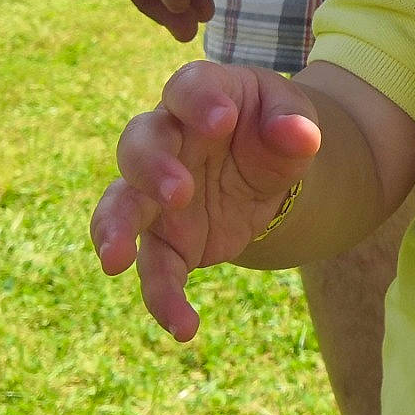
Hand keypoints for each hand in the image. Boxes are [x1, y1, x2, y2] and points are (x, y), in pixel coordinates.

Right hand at [91, 60, 321, 340]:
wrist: (271, 169)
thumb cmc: (274, 126)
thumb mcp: (292, 117)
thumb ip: (293, 124)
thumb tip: (301, 136)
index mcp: (201, 97)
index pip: (188, 88)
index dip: (200, 102)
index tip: (222, 120)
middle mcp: (167, 140)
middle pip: (139, 145)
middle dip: (151, 169)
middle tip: (178, 193)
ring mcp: (157, 193)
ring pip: (122, 205)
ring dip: (115, 230)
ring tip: (114, 261)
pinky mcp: (166, 239)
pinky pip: (154, 268)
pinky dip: (163, 297)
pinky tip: (183, 326)